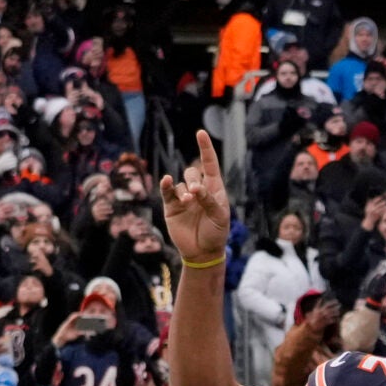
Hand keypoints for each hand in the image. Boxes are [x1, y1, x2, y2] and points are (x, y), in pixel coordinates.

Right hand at [158, 129, 232, 264]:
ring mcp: (184, 198)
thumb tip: (193, 189)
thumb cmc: (216, 233)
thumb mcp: (219, 216)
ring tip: (188, 202)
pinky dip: (167, 186)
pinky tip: (167, 182)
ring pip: (180, 182)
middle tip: (195, 193)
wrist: (203, 253)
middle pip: (192, 172)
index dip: (205, 148)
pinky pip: (167, 191)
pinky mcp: (172, 207)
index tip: (201, 132)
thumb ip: (208, 200)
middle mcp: (198, 191)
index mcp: (214, 189)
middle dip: (193, 179)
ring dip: (184, 189)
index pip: (209, 164)